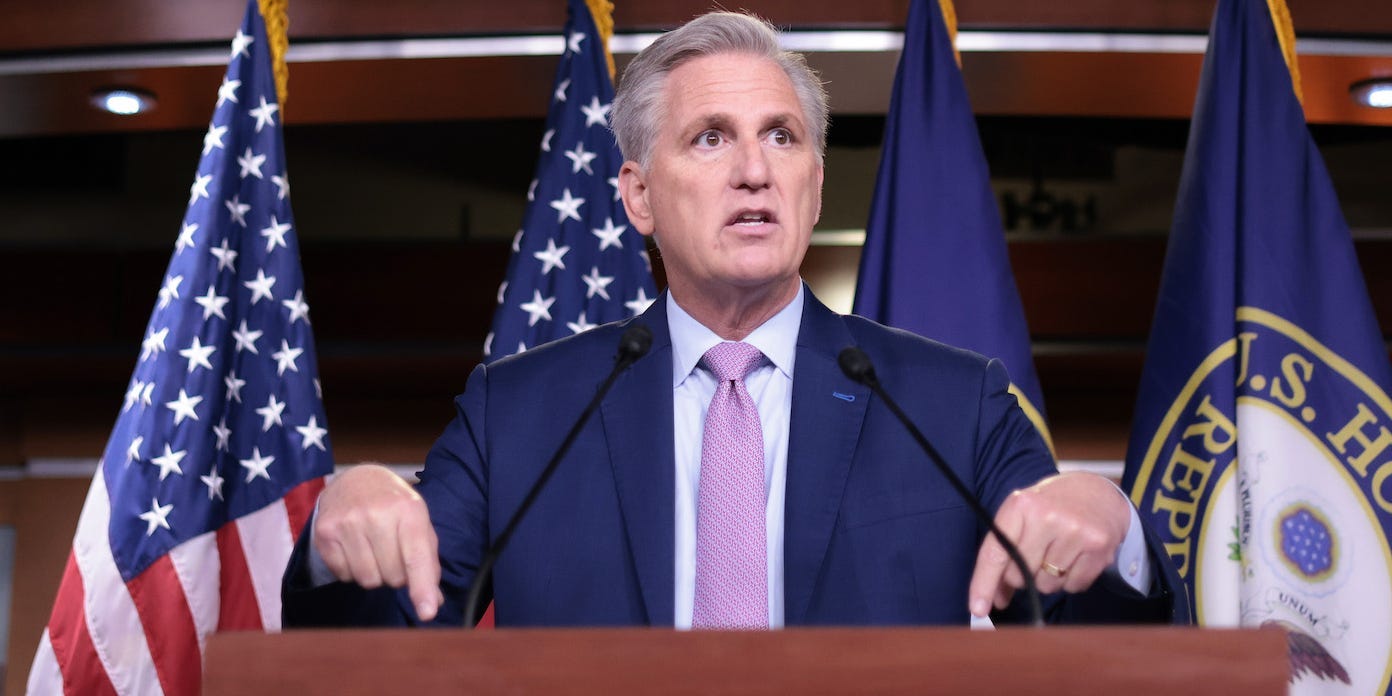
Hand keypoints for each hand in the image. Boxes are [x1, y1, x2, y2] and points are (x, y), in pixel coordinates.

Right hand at [312, 464, 444, 620]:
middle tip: (392, 550)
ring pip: (368, 580)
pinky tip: (355, 547)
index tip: (427, 612)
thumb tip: (432, 602)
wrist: (356, 480)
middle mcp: (377, 513)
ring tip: (374, 549)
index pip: (417, 557)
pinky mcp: (325, 532)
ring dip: (374, 574)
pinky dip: (352, 570)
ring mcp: (348, 522)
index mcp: (408, 510)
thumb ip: (428, 562)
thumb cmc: (394, 506)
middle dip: (397, 573)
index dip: (422, 587)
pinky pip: (344, 576)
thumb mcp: (418, 522)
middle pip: (393, 576)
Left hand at [966, 471, 1130, 616]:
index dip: (984, 584)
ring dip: (1048, 578)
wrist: (1099, 492)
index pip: (995, 553)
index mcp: (1021, 505)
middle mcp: (1047, 516)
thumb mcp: (1022, 516)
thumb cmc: (1052, 506)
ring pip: (1047, 585)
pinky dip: (1070, 580)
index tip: (978, 608)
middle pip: (1020, 575)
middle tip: (1034, 556)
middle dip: (1022, 576)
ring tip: (1057, 551)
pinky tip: (1075, 557)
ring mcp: (1076, 531)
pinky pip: (1073, 586)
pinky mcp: (1099, 547)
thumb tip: (993, 600)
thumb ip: (1003, 555)